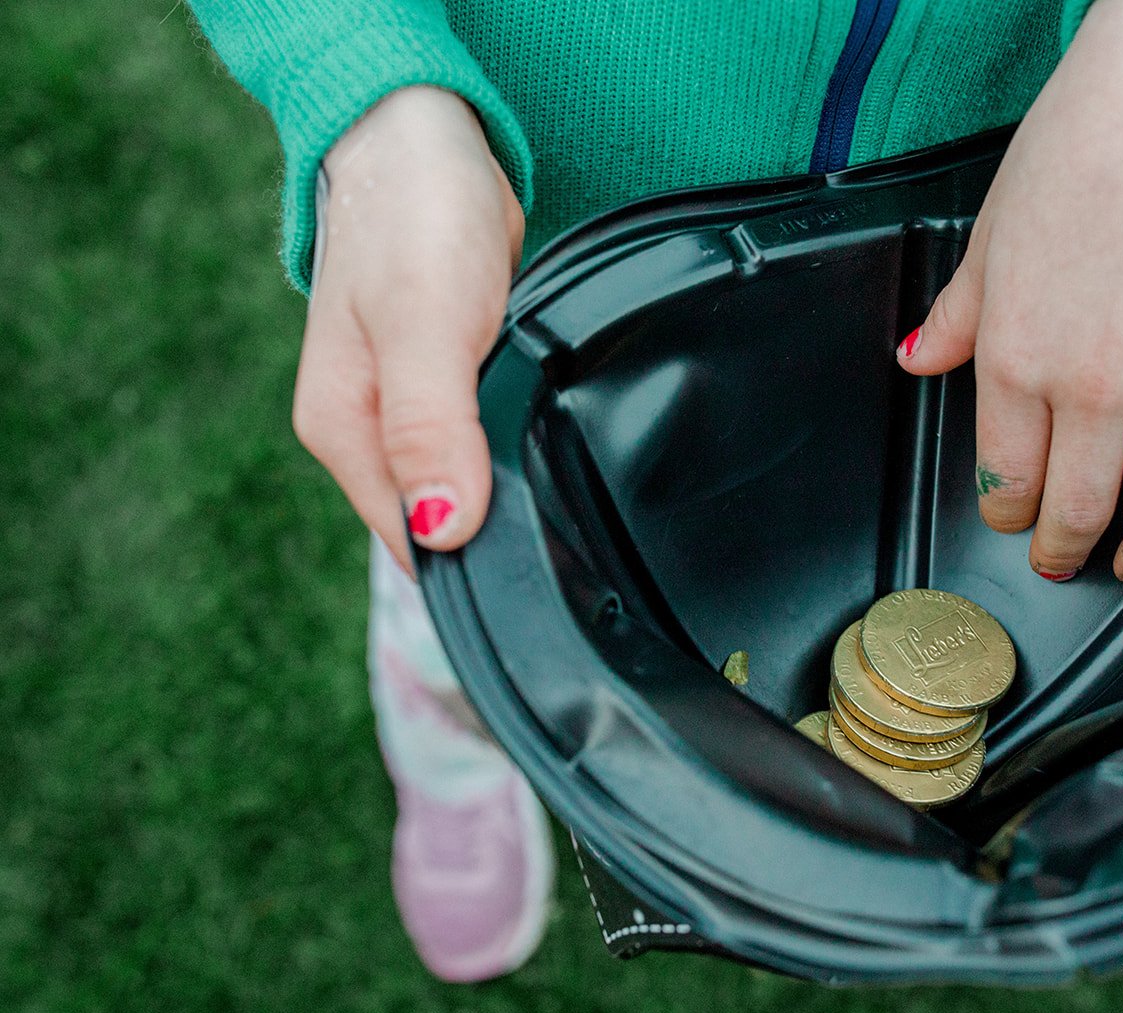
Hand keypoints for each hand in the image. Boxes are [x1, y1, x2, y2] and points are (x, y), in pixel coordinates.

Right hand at [293, 85, 523, 573]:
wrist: (428, 139)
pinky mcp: (449, 385)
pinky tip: (547, 441)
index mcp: (345, 431)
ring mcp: (411, 409)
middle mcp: (372, 432)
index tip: (543, 556)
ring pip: (466, 486)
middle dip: (499, 532)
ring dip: (510, 491)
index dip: (476, 559)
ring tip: (567, 488)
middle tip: (572, 527)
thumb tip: (440, 527)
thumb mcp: (423, 324)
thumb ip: (431, 426)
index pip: (412, 541)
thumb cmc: (415, 218)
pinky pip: (484, 443)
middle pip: (440, 523)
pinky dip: (515, 448)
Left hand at [899, 0, 1122, 584]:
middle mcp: (1096, 387)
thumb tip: (918, 361)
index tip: (1015, 520)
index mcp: (1019, 362)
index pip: (1008, 480)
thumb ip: (957, 318)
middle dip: (1065, 550)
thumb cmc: (1077, 154)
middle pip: (1082, 512)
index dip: (1008, 516)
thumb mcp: (991, 239)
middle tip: (1066, 560)